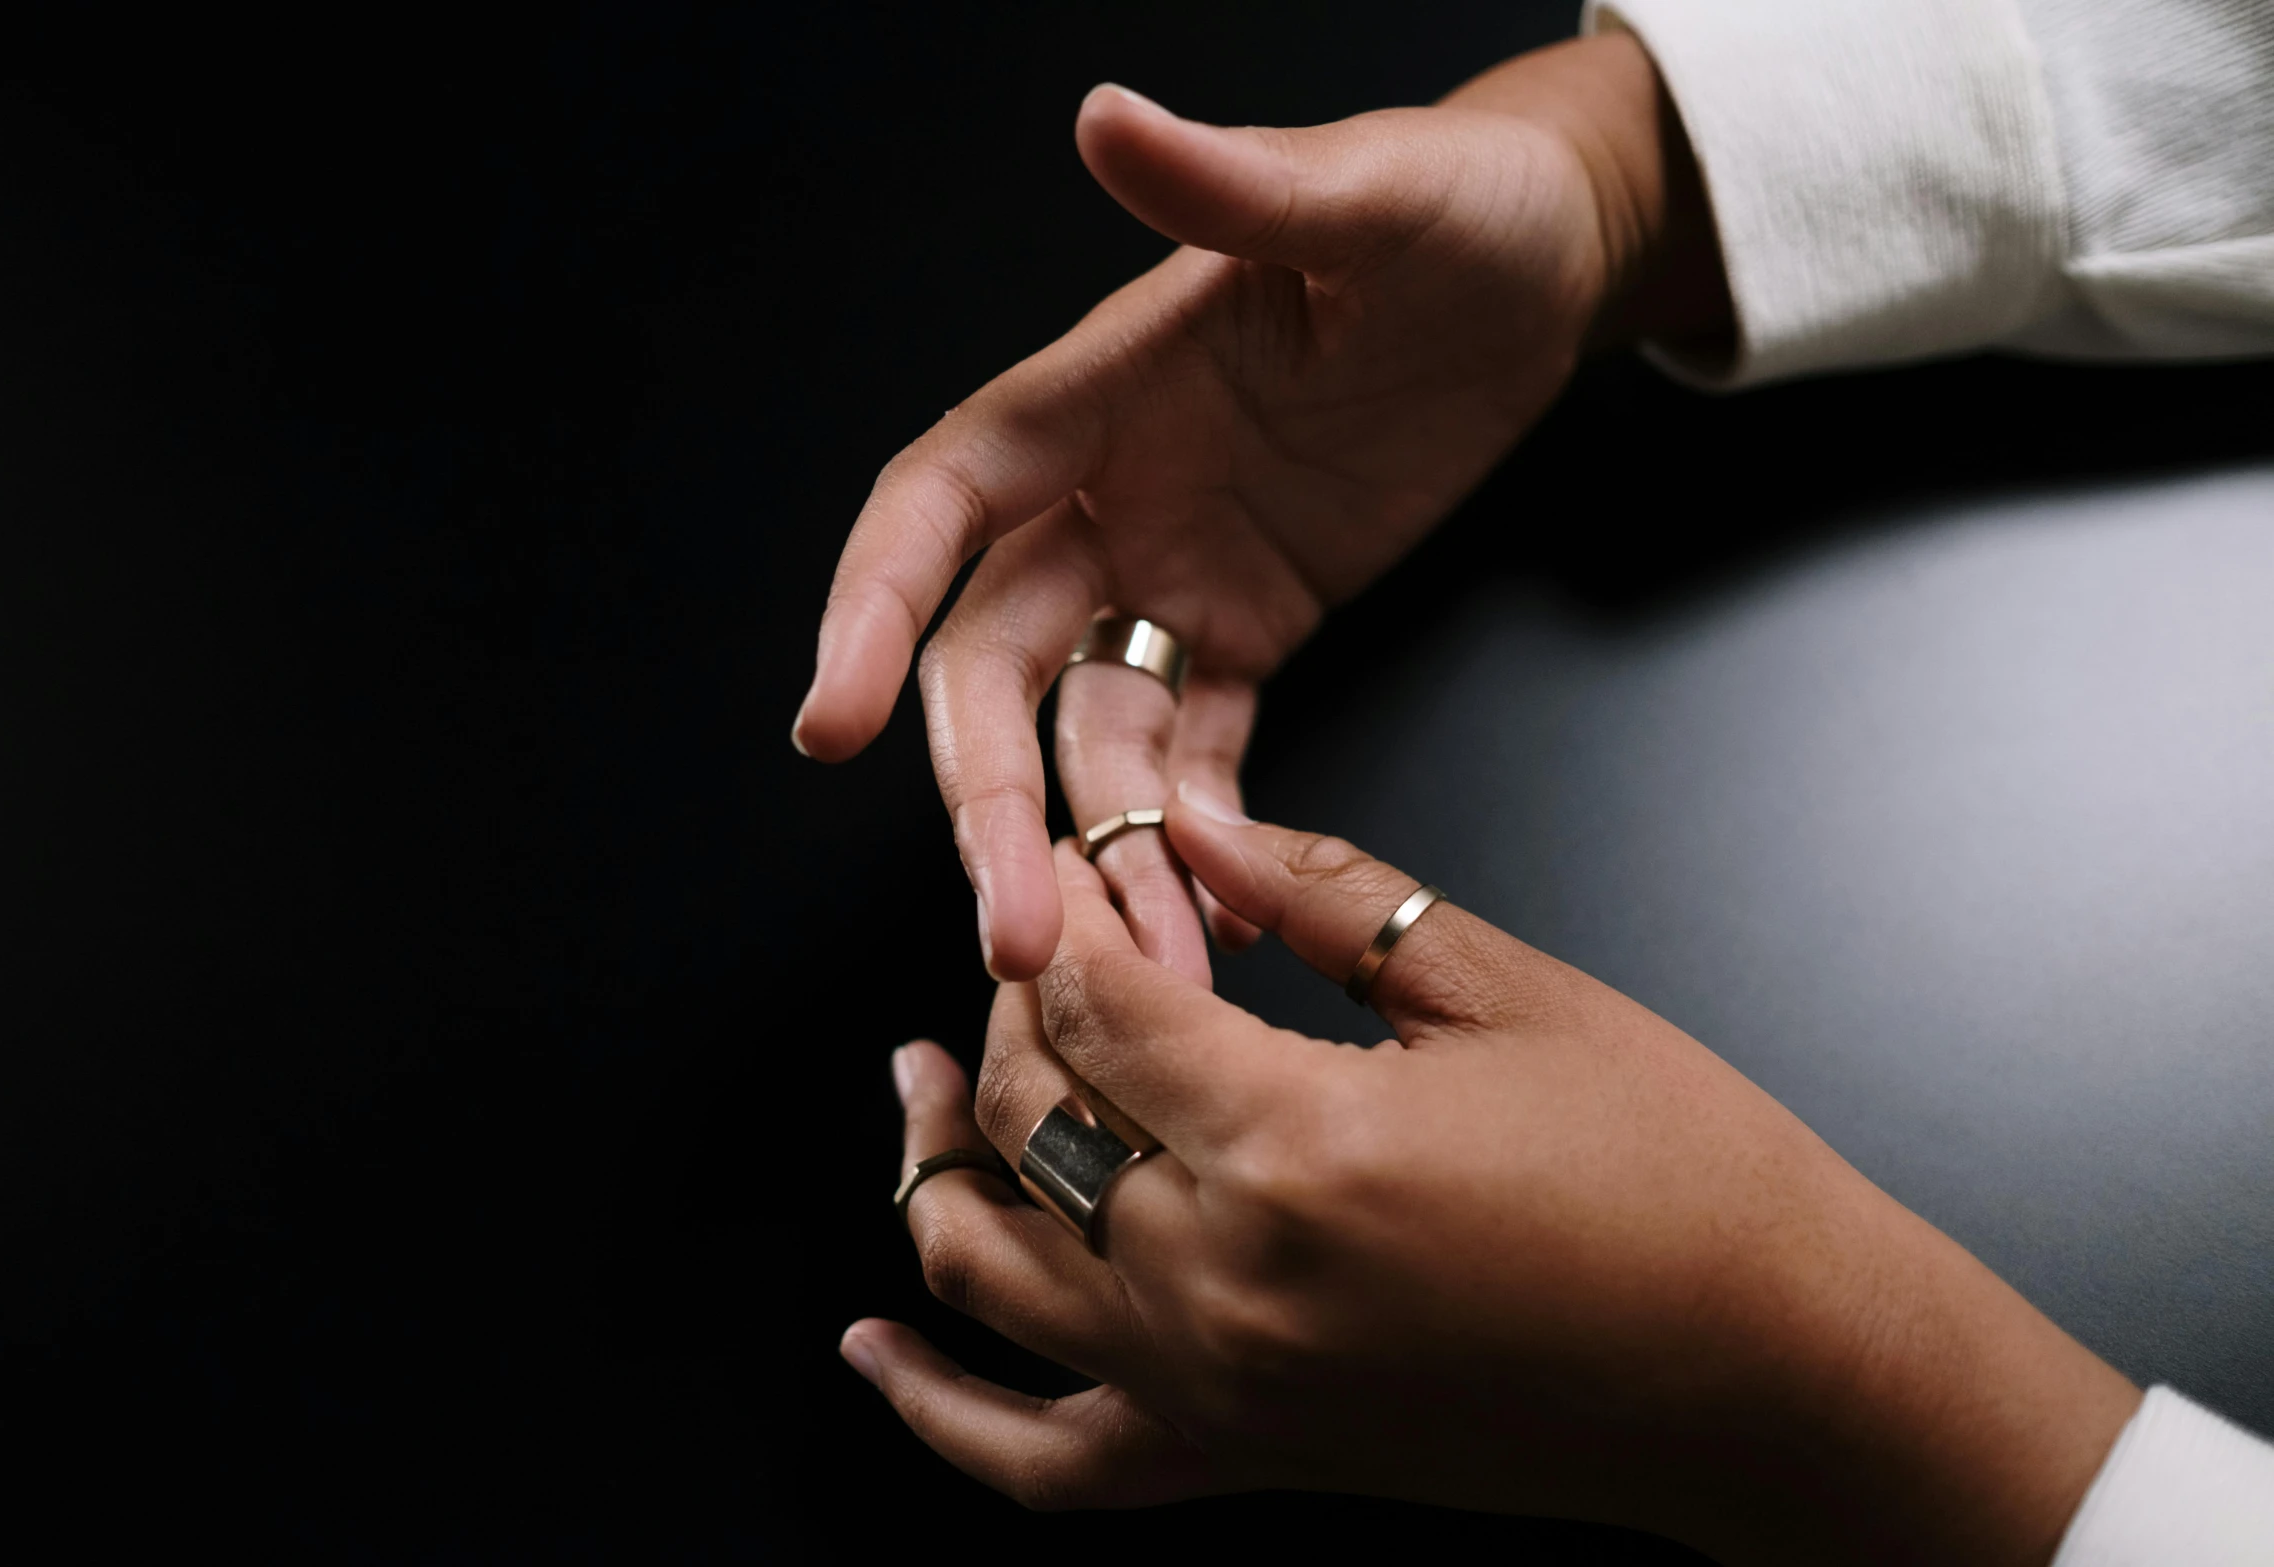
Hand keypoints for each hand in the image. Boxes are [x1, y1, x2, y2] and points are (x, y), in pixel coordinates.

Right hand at [792, 35, 1727, 980]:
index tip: (831, 725)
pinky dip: (1191, 839)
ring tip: (1127, 980)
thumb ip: (1236, 185)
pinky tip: (1204, 925)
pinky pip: (1197, 754)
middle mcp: (1106, 495)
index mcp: (1096, 390)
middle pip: (996, 665)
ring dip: (1092, 854)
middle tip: (1014, 939)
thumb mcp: (1369, 196)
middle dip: (989, 802)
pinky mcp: (1251, 628)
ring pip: (1087, 736)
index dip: (873, 608)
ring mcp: (1173, 574)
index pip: (940, 505)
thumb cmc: (1463, 204)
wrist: (1551, 268)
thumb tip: (1105, 117)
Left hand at [847, 792, 2136, 1564]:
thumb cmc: (1683, 1181)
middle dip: (1010, 1010)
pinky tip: (879, 1347)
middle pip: (1029, 1115)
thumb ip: (1325, 894)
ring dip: (931, 1163)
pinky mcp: (1241, 1457)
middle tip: (1045, 942)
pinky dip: (938, 1408)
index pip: (1096, 994)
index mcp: (1296, 1141)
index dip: (1065, 906)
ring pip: (989, 1267)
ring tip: (920, 1084)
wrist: (1775, 1379)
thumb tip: (1194, 823)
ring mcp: (1219, 1387)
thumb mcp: (1509, 990)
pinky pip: (1037, 1460)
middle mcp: (1227, 1279)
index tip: (1071, 857)